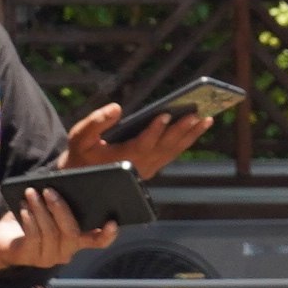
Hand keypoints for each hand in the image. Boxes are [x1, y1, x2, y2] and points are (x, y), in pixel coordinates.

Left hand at [0, 186, 97, 274]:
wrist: (0, 240)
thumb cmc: (27, 220)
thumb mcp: (46, 210)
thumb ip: (59, 203)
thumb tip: (66, 184)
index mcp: (74, 240)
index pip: (96, 242)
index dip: (106, 235)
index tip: (112, 223)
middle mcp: (65, 252)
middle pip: (71, 232)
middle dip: (60, 209)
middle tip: (48, 191)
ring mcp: (48, 257)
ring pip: (50, 232)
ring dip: (40, 209)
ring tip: (30, 193)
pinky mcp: (30, 257)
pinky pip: (34, 237)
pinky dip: (30, 219)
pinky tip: (24, 208)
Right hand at [79, 89, 227, 161]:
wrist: (84, 179)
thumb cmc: (82, 155)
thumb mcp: (80, 137)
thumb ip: (96, 122)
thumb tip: (117, 108)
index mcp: (121, 159)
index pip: (142, 144)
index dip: (153, 130)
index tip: (164, 115)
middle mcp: (139, 167)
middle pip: (164, 147)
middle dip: (181, 130)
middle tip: (197, 114)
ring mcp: (149, 169)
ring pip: (173, 151)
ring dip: (191, 135)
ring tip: (206, 118)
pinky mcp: (153, 167)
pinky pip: (173, 153)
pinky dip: (187, 140)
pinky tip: (199, 126)